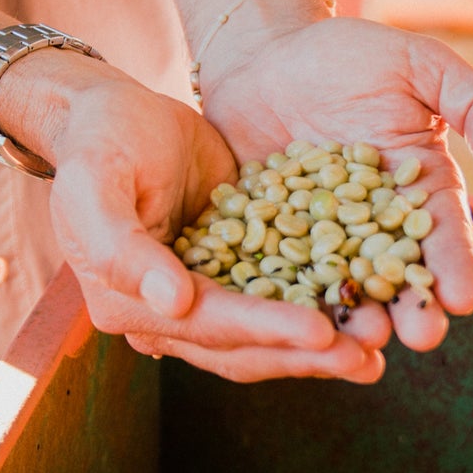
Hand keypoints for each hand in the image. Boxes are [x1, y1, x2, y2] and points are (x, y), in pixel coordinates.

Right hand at [2, 54, 387, 383]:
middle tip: (367, 358)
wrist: (114, 114)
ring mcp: (200, 301)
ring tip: (376, 355)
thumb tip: (172, 302)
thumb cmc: (101, 139)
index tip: (322, 331)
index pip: (209, 324)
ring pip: (265, 340)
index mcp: (127, 302)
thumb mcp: (96, 180)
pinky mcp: (232, 277)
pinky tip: (367, 314)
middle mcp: (164, 317)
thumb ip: (121, 244)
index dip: (266, 329)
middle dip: (306, 355)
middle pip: (243, 347)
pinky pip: (280, 302)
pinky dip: (320, 311)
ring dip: (320, 351)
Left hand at [198, 17, 472, 351]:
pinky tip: (291, 323)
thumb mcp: (421, 63)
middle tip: (423, 338)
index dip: (456, 266)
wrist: (263, 51)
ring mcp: (319, 237)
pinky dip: (286, 299)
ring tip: (363, 339)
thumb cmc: (348, 53)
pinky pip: (279, 273)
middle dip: (412, 307)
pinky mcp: (268, 240)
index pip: (444, 233)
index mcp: (419, 188)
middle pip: (397, 273)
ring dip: (355, 314)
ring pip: (342, 284)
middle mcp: (374, 223)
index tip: (465, 299)